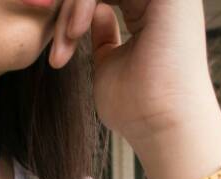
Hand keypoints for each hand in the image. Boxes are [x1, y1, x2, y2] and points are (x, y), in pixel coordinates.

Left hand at [49, 0, 220, 156]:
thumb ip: (102, 36)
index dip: (72, 18)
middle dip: (67, 12)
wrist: (162, 124)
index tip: (59, 55)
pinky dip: (81, 3)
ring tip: (67, 44)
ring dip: (71, 9)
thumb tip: (98, 10)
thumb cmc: (136, 107)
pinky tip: (76, 32)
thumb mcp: (109, 64)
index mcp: (152, 11)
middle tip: (58, 50)